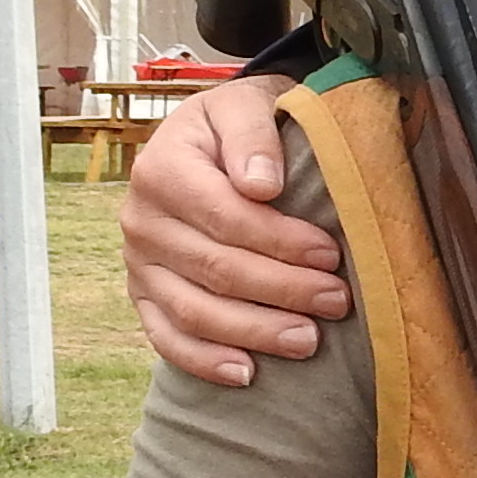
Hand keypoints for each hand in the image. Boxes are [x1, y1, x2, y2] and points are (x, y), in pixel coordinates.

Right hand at [126, 78, 351, 379]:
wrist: (210, 140)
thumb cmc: (243, 125)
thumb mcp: (249, 103)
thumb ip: (253, 134)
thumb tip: (261, 185)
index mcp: (163, 168)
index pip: (224, 215)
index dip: (279, 241)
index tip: (330, 254)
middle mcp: (141, 219)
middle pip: (214, 268)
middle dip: (281, 290)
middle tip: (337, 302)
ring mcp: (139, 263)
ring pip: (193, 311)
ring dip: (254, 332)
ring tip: (308, 341)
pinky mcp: (144, 295)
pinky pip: (166, 337)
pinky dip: (204, 361)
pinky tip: (247, 374)